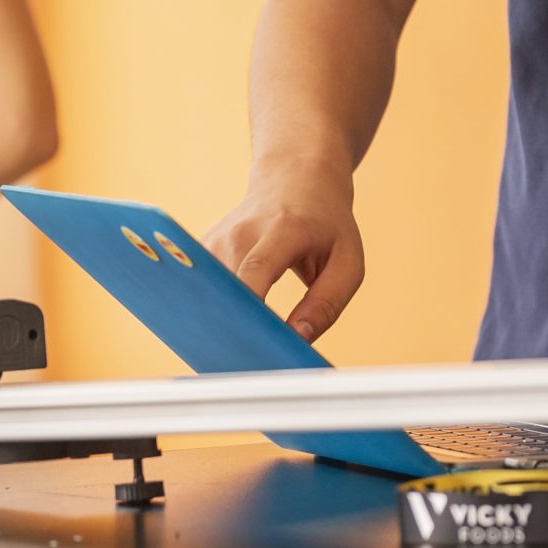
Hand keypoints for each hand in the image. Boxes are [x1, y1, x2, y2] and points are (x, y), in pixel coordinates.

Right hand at [203, 160, 363, 341]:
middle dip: (233, 332)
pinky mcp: (201, 252)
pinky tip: (226, 335)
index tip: (251, 344)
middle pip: (225, 292)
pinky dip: (213, 314)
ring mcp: (215, 241)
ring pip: (206, 296)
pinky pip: (200, 292)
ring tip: (239, 358)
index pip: (255, 271)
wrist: (296, 178)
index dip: (248, 308)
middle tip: (249, 369)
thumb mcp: (348, 259)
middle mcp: (240, 233)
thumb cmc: (326, 224)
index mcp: (282, 230)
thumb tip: (298, 340)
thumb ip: (327, 302)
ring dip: (221, 327)